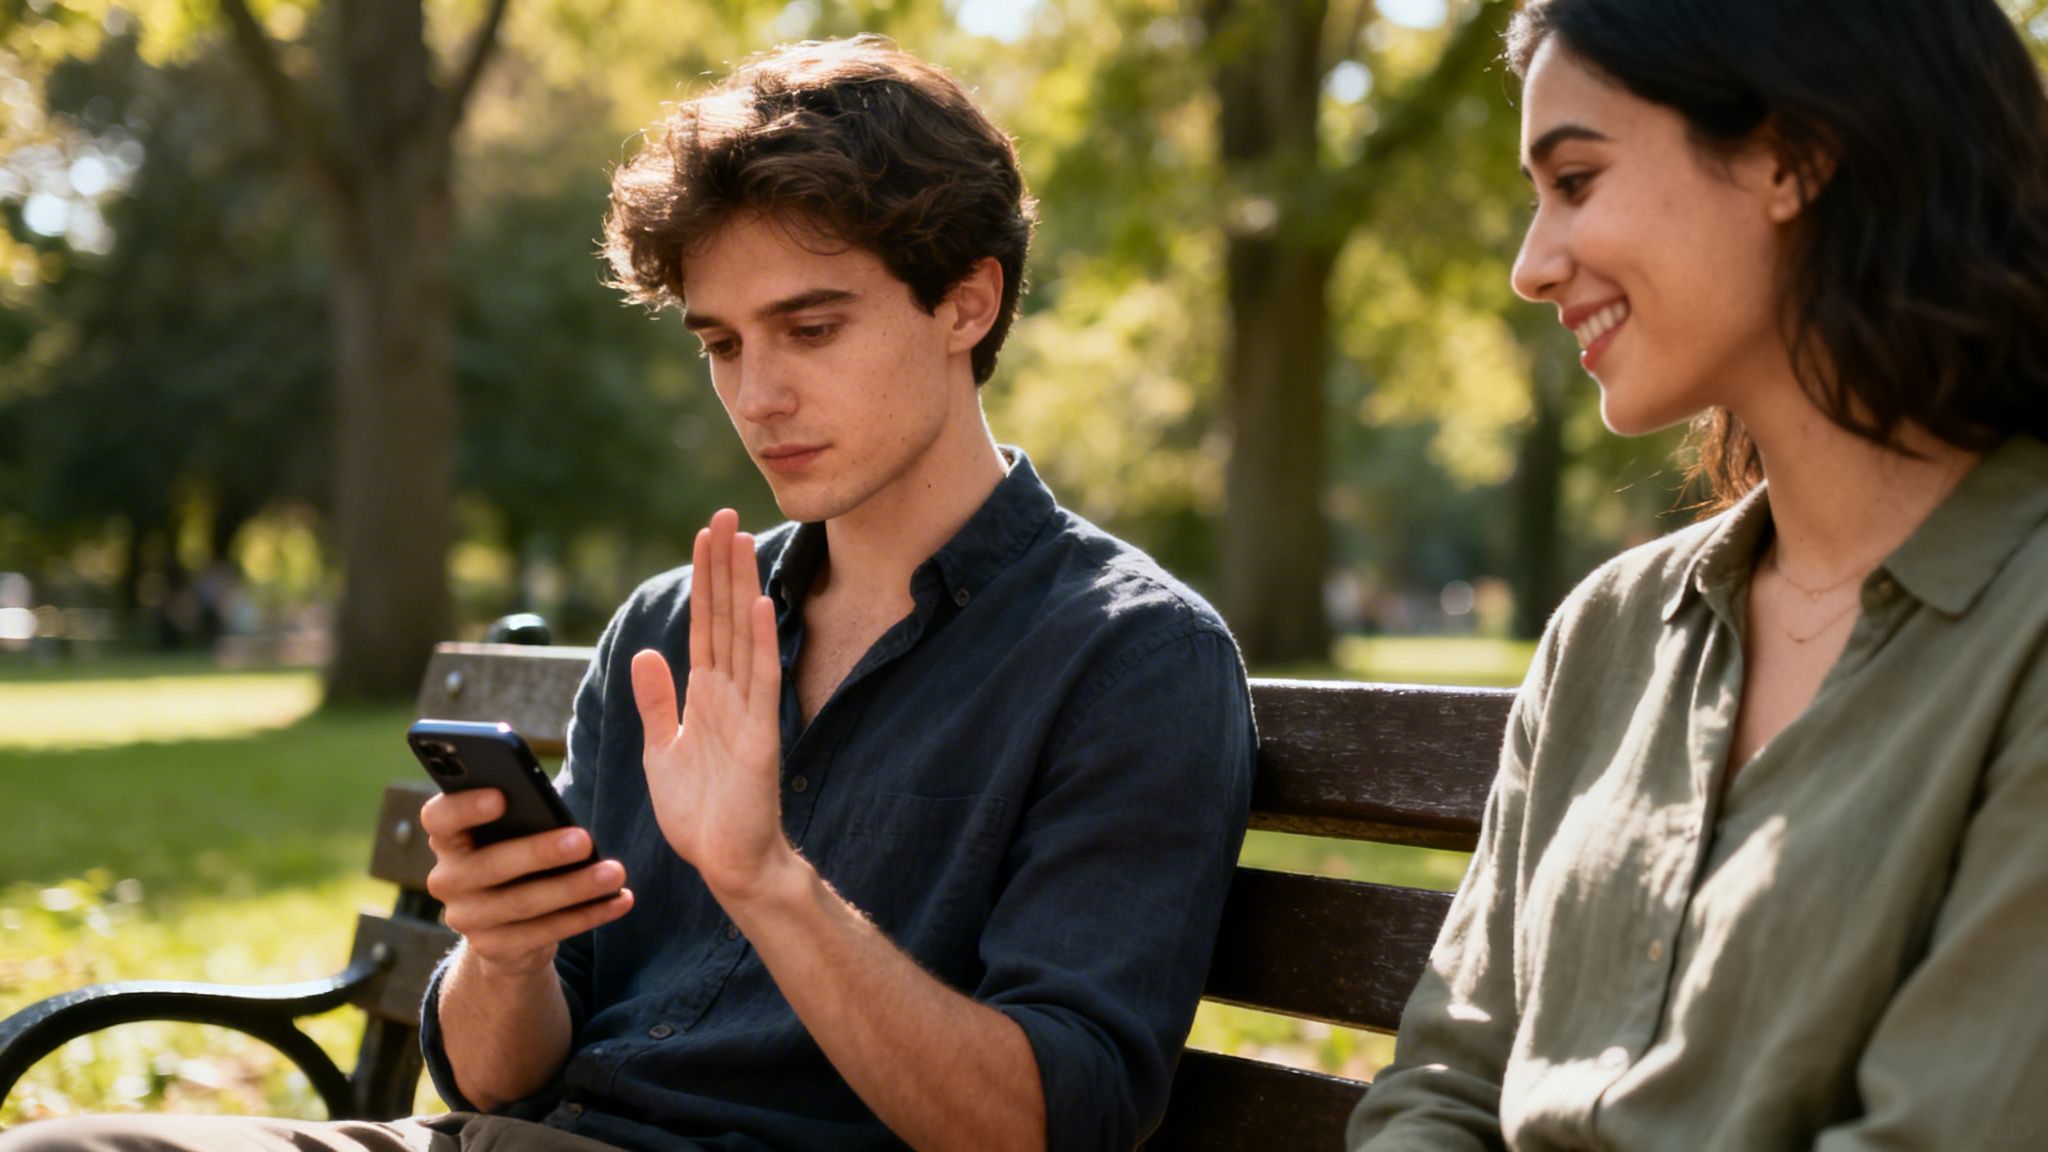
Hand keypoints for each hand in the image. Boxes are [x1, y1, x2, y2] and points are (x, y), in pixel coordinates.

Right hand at [421, 788, 632, 974]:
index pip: (440, 818)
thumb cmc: (517, 857)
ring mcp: (467, 918)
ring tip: (614, 872)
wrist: (505, 927)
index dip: (465, 807)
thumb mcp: (511, 835)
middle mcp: (447, 879)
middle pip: (490, 865)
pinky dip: (588, 915)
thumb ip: (522, 818)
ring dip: (575, 888)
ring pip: (523, 903)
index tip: (501, 795)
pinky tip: (620, 899)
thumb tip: (558, 813)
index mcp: (448, 838)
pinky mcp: (494, 948)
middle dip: (541, 852)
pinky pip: (545, 932)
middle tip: (585, 840)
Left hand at [632, 508, 789, 901]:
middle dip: (722, 566)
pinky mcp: (760, 737)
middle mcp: (729, 694)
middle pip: (723, 617)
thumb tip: (645, 654)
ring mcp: (748, 712)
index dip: (703, 580)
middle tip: (722, 513)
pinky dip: (760, 643)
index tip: (704, 534)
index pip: (703, 625)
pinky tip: (758, 606)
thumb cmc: (700, 813)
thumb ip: (656, 702)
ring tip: (739, 541)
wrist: (728, 862)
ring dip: (741, 588)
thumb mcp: (662, 749)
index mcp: (705, 696)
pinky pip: (761, 682)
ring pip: (742, 637)